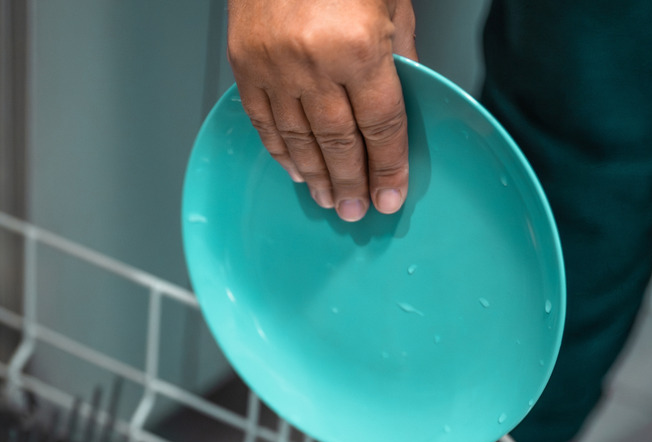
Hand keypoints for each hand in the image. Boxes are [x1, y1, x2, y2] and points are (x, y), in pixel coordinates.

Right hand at [227, 0, 416, 221]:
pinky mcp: (244, 63)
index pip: (381, 126)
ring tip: (328, 199)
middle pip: (339, 142)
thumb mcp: (391, 2)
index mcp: (357, 47)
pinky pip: (263, 121)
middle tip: (357, 211)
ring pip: (298, 139)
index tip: (392, 196)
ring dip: (315, 176)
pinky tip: (294, 169)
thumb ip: (400, 54)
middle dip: (352, 183)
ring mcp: (273, 66)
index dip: (389, 167)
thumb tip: (407, 99)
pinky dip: (279, 150)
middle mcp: (312, 62)